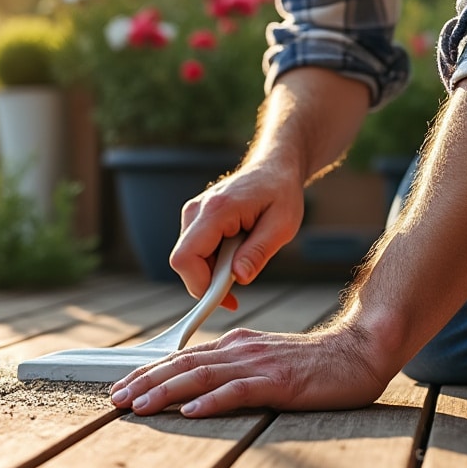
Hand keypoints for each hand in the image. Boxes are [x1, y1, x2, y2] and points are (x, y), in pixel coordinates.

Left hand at [108, 319, 393, 416]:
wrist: (359, 352)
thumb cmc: (314, 364)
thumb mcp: (265, 361)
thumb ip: (234, 368)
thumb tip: (200, 385)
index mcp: (235, 346)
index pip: (183, 359)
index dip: (149, 373)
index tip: (123, 388)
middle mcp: (240, 351)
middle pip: (183, 366)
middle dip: (145, 382)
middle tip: (116, 399)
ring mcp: (258, 365)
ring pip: (202, 377)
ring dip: (167, 392)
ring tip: (140, 406)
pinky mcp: (279, 382)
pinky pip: (240, 391)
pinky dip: (213, 401)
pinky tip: (192, 413)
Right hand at [171, 67, 370, 309]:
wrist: (274, 168)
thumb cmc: (281, 193)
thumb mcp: (282, 226)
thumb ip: (259, 253)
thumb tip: (238, 279)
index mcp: (216, 210)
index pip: (185, 258)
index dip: (199, 285)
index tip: (226, 300)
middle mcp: (196, 210)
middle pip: (184, 263)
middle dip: (210, 281)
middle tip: (242, 280)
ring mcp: (192, 214)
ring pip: (189, 259)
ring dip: (213, 271)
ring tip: (244, 255)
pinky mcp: (195, 219)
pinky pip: (194, 252)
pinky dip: (213, 262)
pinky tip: (235, 251)